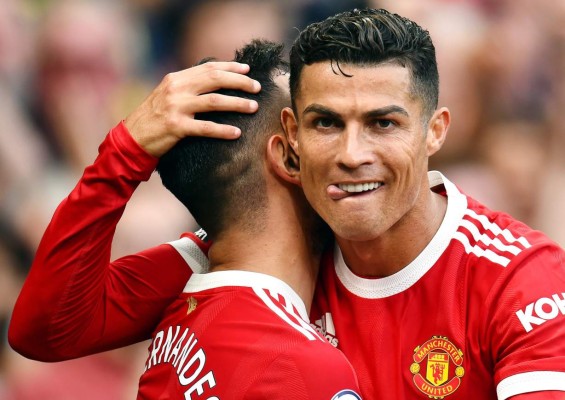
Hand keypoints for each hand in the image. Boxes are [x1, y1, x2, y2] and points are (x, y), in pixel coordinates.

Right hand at [124, 61, 259, 156]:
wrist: (132, 137)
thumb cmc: (154, 117)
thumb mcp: (168, 94)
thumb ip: (188, 86)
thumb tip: (216, 80)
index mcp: (176, 78)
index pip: (209, 68)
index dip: (230, 67)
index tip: (248, 70)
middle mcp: (177, 89)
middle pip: (215, 80)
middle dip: (240, 83)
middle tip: (257, 88)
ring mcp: (176, 107)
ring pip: (214, 102)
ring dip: (237, 103)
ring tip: (254, 107)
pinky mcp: (176, 127)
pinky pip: (205, 128)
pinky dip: (223, 130)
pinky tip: (237, 133)